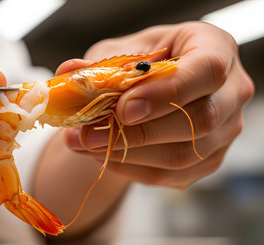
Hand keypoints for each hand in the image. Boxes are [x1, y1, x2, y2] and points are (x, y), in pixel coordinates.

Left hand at [63, 21, 253, 188]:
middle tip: (88, 134)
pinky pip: (173, 174)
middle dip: (139, 132)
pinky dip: (133, 168)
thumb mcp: (118, 52)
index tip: (122, 109)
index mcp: (215, 48)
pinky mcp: (209, 158)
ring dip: (128, 154)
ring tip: (85, 145)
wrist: (150, 88)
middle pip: (201, 120)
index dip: (164, 93)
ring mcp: (225, 129)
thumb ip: (97, 64)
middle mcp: (231, 91)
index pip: (206, 71)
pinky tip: (105, 155)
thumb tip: (69, 73)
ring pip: (185, 154)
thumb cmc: (140, 62)